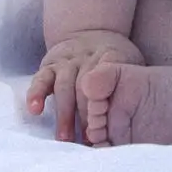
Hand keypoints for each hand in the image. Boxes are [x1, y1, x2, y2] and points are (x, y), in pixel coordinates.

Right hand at [27, 30, 143, 142]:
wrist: (91, 30)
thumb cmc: (115, 56)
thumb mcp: (130, 60)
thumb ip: (133, 80)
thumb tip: (137, 114)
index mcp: (109, 56)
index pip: (106, 79)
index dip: (103, 103)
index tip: (105, 127)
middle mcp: (85, 58)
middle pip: (84, 87)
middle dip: (85, 115)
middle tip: (87, 141)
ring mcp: (66, 61)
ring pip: (63, 86)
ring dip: (64, 114)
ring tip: (64, 138)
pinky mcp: (49, 65)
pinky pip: (41, 79)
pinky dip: (36, 93)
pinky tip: (35, 110)